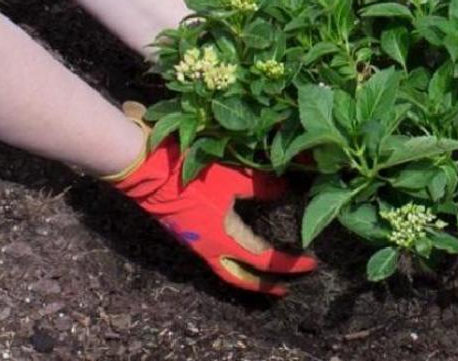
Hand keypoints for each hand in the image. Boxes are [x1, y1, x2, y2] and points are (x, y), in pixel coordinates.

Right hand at [112, 137, 315, 295]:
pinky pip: (214, 256)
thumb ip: (263, 187)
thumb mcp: (233, 178)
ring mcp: (196, 243)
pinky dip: (231, 259)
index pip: (264, 260)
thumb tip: (289, 190)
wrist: (146, 169)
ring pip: (225, 270)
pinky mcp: (188, 233)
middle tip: (283, 289)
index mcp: (224, 239)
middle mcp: (209, 249)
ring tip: (263, 274)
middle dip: (263, 287)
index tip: (311, 264)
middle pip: (240, 279)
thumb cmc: (191, 173)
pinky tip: (239, 248)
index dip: (289, 265)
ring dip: (246, 275)